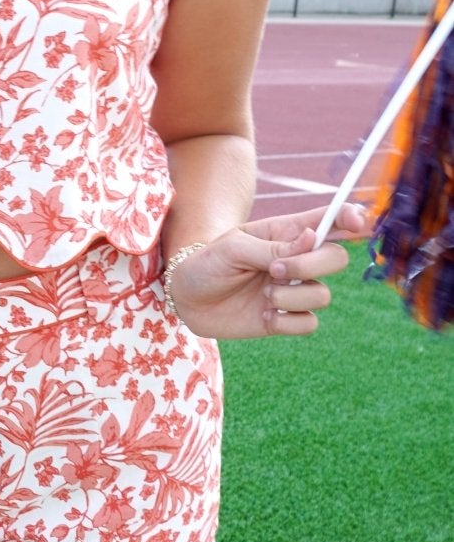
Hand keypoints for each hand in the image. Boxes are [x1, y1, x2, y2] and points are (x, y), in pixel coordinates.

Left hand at [168, 204, 366, 340]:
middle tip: (275, 270)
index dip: (350, 218)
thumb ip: (273, 247)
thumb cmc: (207, 263)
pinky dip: (287, 322)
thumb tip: (312, 239)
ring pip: (323, 294)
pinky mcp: (285, 318)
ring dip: (292, 295)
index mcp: (286, 233)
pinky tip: (265, 316)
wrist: (185, 298)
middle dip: (312, 264)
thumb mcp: (233, 248)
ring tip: (262, 295)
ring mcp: (293, 290)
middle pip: (337, 258)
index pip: (329, 220)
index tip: (356, 222)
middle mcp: (296, 261)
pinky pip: (309, 323)